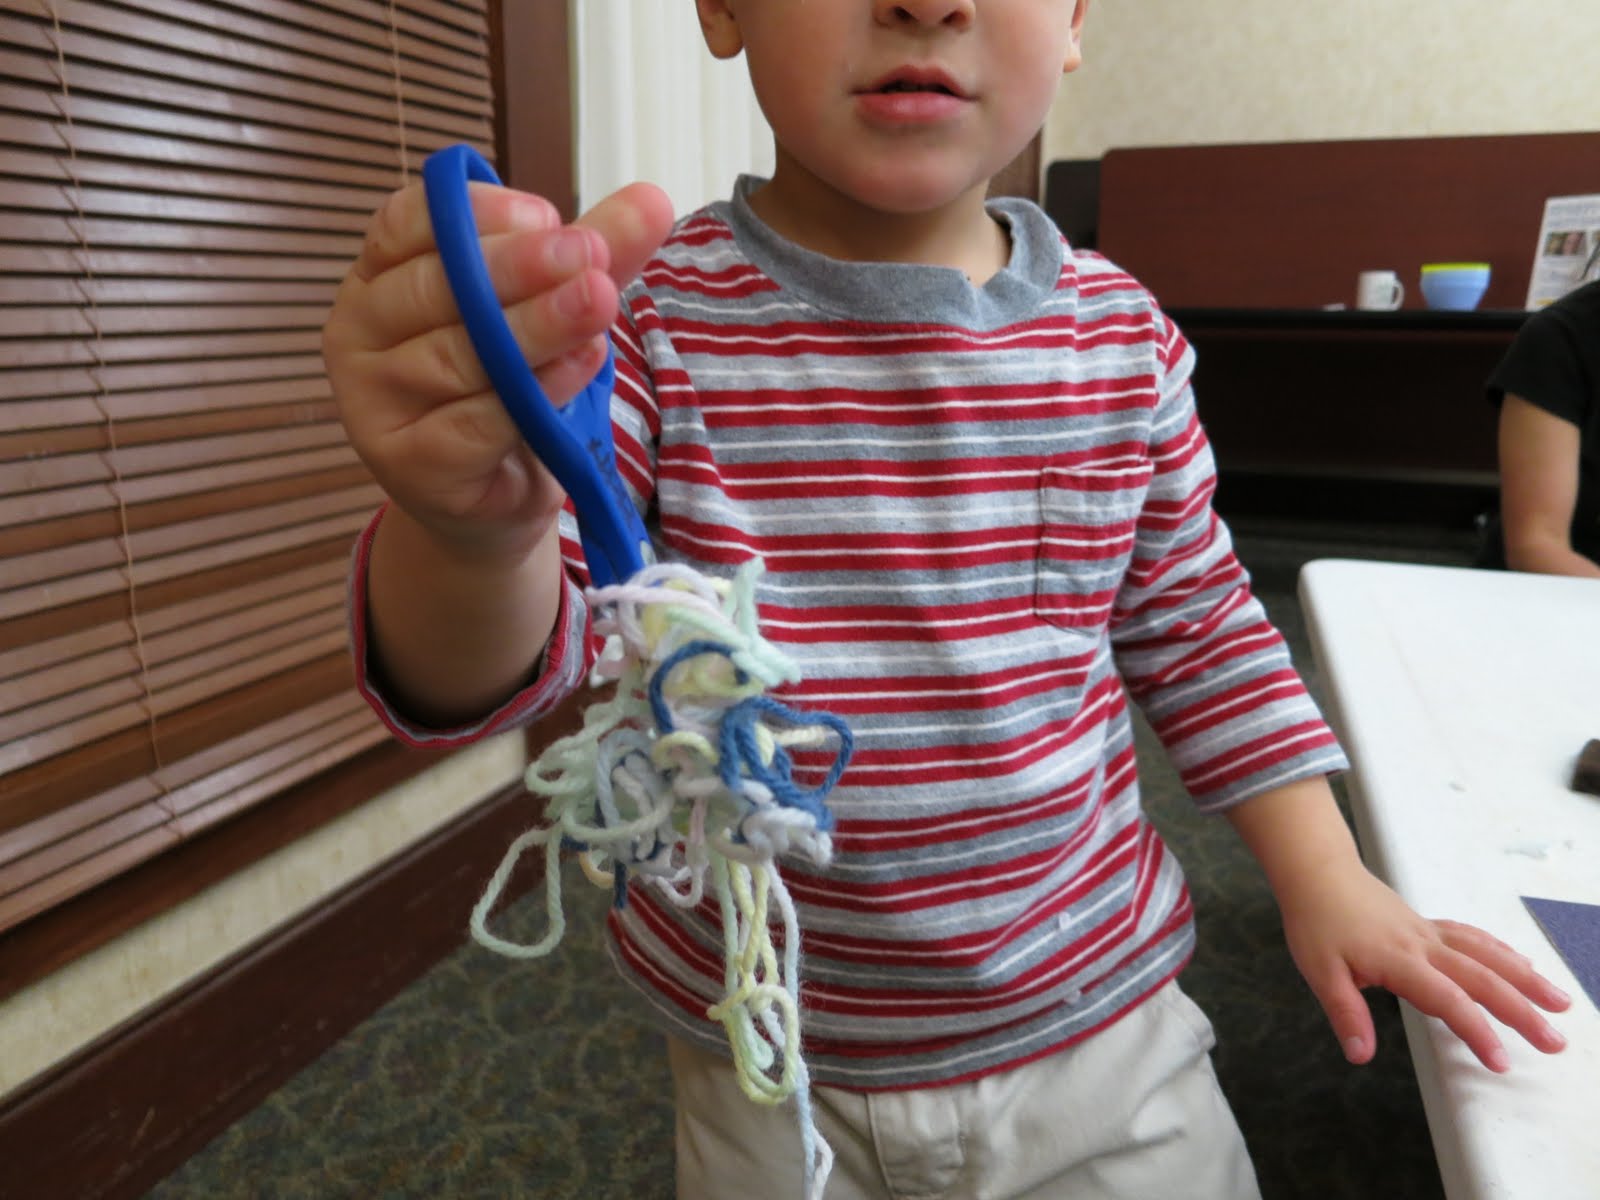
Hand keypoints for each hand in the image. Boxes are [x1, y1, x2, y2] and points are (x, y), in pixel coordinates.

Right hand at [323, 176, 674, 566]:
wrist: (496, 496)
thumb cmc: (512, 389)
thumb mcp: (553, 307)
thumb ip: (592, 253)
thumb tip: (655, 198)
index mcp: (380, 275)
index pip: (408, 223)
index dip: (477, 213)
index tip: (548, 216)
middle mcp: (360, 332)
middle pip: (437, 287)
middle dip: (519, 268)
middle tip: (589, 253)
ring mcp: (375, 402)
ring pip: (460, 356)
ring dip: (537, 327)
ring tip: (599, 302)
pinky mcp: (410, 464)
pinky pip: (475, 422)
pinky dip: (534, 391)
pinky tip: (582, 364)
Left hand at [1278, 861, 1570, 1071]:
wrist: (1317, 872)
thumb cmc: (1316, 921)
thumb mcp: (1319, 972)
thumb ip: (1346, 1013)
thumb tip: (1361, 1055)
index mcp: (1398, 960)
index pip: (1447, 1000)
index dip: (1477, 1031)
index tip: (1501, 1061)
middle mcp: (1423, 945)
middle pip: (1482, 978)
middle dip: (1522, 1011)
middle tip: (1555, 1042)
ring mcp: (1430, 932)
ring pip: (1487, 954)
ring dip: (1526, 978)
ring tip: (1560, 1004)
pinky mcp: (1429, 925)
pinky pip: (1475, 938)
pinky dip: (1504, 952)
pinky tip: (1523, 966)